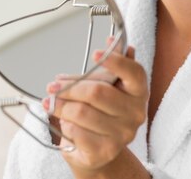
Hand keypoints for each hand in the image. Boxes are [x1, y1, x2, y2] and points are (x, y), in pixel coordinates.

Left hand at [42, 43, 147, 172]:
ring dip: (60, 107)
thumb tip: (113, 40)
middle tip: (52, 86)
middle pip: (97, 93)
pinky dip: (64, 125)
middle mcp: (136, 113)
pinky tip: (64, 122)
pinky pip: (75, 132)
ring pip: (81, 113)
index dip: (114, 61)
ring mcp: (122, 134)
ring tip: (51, 103)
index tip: (95, 53)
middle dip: (69, 88)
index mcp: (139, 91)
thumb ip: (113, 63)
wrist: (100, 150)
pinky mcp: (105, 150)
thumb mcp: (110, 85)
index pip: (133, 72)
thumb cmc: (103, 111)